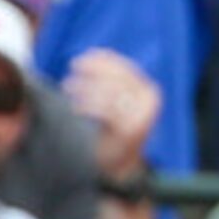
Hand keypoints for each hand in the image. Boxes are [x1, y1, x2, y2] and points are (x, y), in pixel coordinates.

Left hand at [63, 48, 162, 177]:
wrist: (122, 164)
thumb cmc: (114, 128)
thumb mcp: (117, 101)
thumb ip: (110, 80)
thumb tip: (92, 53)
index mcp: (150, 92)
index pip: (125, 69)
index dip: (103, 61)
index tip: (83, 58)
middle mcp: (150, 103)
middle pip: (116, 79)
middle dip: (92, 72)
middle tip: (71, 71)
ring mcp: (142, 117)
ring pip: (109, 93)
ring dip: (85, 88)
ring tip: (68, 88)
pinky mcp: (131, 130)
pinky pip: (105, 111)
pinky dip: (87, 106)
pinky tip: (76, 107)